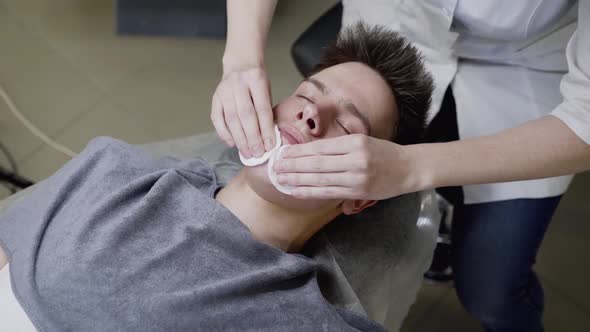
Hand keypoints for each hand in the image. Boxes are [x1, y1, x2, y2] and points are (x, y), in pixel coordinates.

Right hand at [211, 66, 274, 157]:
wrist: (240, 62)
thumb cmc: (257, 80)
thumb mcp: (267, 89)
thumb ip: (266, 110)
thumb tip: (268, 138)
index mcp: (256, 79)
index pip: (262, 109)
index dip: (266, 130)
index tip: (270, 146)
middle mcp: (238, 84)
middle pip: (246, 116)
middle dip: (253, 138)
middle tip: (258, 154)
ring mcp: (224, 90)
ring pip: (232, 119)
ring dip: (240, 139)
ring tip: (247, 153)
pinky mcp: (215, 97)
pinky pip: (217, 118)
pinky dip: (224, 133)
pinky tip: (232, 144)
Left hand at [273, 134, 422, 199]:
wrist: (409, 168)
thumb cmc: (383, 153)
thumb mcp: (363, 141)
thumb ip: (339, 147)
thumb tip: (307, 153)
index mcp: (355, 143)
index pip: (320, 147)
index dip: (298, 152)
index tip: (282, 153)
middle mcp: (355, 160)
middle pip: (317, 163)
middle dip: (293, 166)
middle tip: (274, 167)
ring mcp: (357, 178)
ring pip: (320, 179)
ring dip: (297, 180)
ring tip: (280, 179)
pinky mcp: (358, 192)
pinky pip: (328, 192)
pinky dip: (310, 191)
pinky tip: (296, 190)